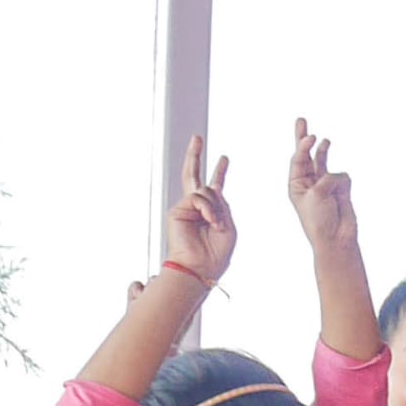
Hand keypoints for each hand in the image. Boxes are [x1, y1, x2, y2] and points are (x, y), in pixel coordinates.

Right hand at [159, 136, 236, 283]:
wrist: (201, 267)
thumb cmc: (217, 252)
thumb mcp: (228, 225)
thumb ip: (221, 204)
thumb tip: (210, 188)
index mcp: (211, 211)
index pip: (214, 187)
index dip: (219, 171)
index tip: (224, 158)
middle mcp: (196, 207)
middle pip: (194, 176)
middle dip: (195, 155)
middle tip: (197, 138)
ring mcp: (185, 207)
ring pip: (206, 191)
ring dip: (216, 208)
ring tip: (217, 225)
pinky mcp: (177, 210)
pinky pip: (198, 198)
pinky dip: (208, 209)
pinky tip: (211, 222)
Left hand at [285, 119, 354, 249]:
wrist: (335, 239)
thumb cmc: (318, 220)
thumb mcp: (316, 195)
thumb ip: (326, 178)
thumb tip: (341, 175)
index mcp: (296, 184)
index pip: (299, 159)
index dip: (304, 146)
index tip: (311, 136)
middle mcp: (310, 181)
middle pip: (306, 154)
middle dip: (304, 138)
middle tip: (300, 120)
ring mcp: (326, 185)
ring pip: (325, 161)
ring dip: (324, 151)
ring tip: (324, 140)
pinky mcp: (342, 190)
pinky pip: (343, 178)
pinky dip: (344, 184)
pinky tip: (342, 197)